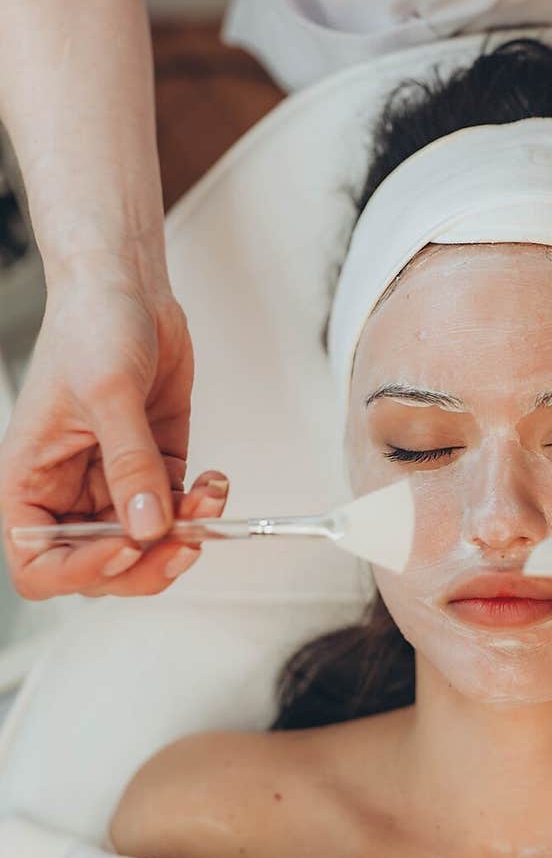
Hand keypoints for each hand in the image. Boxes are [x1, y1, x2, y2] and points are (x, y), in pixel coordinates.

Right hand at [0, 277, 228, 596]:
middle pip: (101, 567)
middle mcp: (69, 492)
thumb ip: (130, 463)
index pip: (39, 564)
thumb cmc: (91, 325)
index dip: (80, 571)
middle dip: (146, 562)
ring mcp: (115, 483)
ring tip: (209, 500)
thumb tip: (147, 527)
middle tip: (184, 542)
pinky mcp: (155, 468)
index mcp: (31, 482)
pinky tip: (216, 482)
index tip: (125, 547)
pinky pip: (177, 510)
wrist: (127, 286)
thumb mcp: (107, 393)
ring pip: (147, 545)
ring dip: (183, 534)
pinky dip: (202, 507)